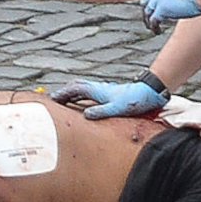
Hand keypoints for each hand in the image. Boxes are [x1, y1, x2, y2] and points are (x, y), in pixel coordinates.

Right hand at [51, 76, 168, 119]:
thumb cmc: (133, 100)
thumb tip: (85, 115)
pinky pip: (90, 92)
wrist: (149, 92)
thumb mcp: (116, 108)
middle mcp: (98, 88)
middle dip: (64, 92)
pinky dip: (82, 96)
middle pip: (76, 86)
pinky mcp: (109, 93)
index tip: (51, 99)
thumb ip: (100, 112)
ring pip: (83, 88)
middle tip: (55, 99)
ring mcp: (104, 90)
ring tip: (66, 101)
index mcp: (97, 90)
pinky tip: (84, 104)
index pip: (74, 89)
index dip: (62, 94)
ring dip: (73, 94)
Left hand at [139, 0, 200, 31]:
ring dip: (148, 21)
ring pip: (147, 12)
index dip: (152, 2)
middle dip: (147, 10)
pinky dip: (154, 27)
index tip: (154, 8)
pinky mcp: (161, 10)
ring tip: (152, 28)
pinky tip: (158, 31)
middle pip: (145, 1)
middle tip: (149, 19)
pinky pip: (153, 21)